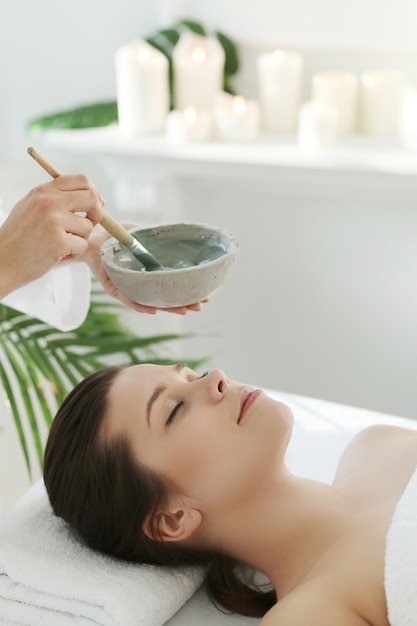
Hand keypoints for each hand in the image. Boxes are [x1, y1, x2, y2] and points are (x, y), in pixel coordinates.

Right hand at [0, 175, 103, 297]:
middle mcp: (49, 202)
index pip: (81, 180)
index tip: (97, 205)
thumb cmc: (18, 238)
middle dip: (97, 213)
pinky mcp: (59, 241)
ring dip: (79, 239)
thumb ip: (54, 198)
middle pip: (92, 198)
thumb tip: (88, 196)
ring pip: (88, 226)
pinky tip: (56, 255)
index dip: (94, 193)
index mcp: (43, 191)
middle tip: (90, 225)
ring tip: (60, 246)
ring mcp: (54, 220)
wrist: (2, 261)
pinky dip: (73, 254)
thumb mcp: (30, 207)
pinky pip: (82, 245)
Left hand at [80, 224, 208, 314]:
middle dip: (184, 303)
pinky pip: (128, 298)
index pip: (173, 285)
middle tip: (199, 305)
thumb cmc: (119, 234)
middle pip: (166, 298)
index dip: (189, 291)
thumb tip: (184, 238)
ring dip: (168, 308)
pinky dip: (140, 305)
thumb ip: (160, 240)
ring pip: (151, 302)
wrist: (93, 233)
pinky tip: (154, 310)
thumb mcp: (144, 234)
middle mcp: (141, 283)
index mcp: (151, 273)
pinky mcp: (113, 287)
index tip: (206, 294)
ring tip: (184, 310)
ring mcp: (128, 287)